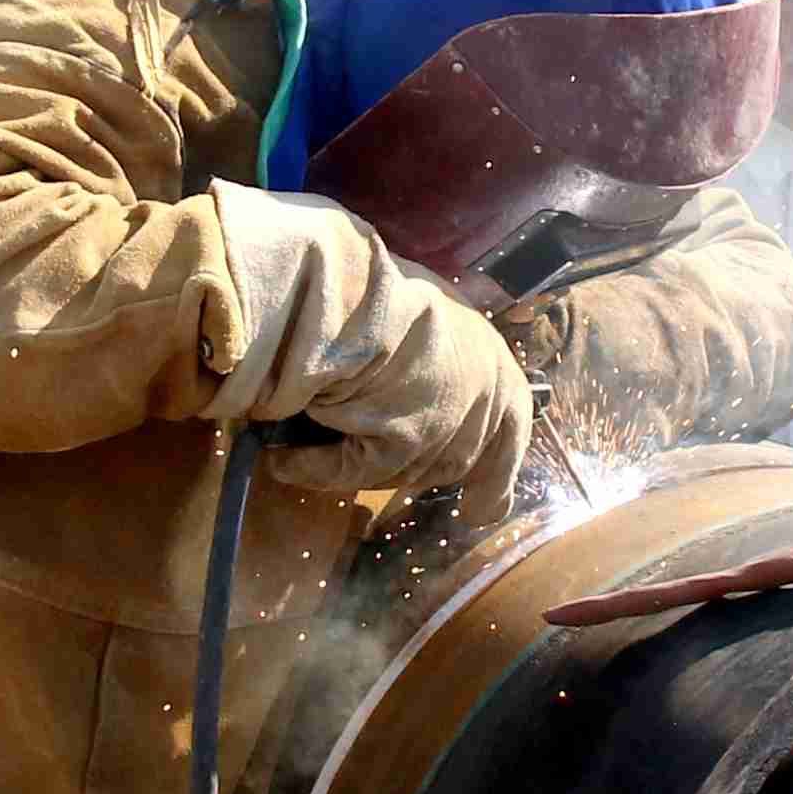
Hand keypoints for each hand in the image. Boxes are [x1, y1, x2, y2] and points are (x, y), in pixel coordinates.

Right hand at [263, 297, 529, 510]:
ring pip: (401, 469)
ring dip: (361, 460)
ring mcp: (443, 427)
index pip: (510, 431)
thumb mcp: (422, 308)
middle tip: (378, 452)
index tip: (484, 511)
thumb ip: (430, 344)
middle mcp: (481, 399)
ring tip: (316, 432)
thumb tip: (402, 361)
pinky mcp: (398, 447)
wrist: (349, 285)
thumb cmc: (378, 282)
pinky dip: (312, 466)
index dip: (498, 475)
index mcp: (494, 362)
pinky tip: (283, 457)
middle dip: (418, 463)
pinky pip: (350, 470)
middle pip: (453, 460)